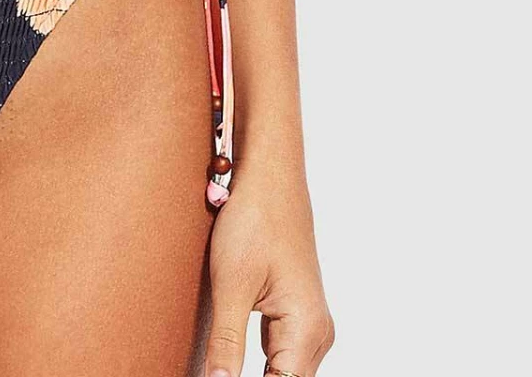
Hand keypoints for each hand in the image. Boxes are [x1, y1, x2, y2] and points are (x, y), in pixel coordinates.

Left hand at [201, 161, 334, 376]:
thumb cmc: (253, 219)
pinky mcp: (296, 312)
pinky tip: (234, 361)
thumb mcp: (231, 284)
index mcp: (306, 329)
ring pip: (284, 371)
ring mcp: (309, 322)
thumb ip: (228, 343)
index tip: (218, 376)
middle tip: (214, 370)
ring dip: (258, 374)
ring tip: (221, 364)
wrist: (269, 175)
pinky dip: (260, 362)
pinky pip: (281, 353)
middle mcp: (317, 332)